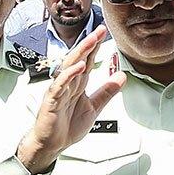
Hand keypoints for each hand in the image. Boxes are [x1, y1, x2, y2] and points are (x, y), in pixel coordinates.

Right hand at [16, 26, 124, 173]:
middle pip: (78, 59)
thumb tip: (121, 77)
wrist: (52, 144)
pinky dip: (69, 75)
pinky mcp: (52, 101)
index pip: (87, 60)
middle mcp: (68, 84)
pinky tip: (78, 67)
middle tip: (99, 30)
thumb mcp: (94, 107)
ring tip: (91, 41)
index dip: (95, 47)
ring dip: (80, 53)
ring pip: (69, 67)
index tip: (103, 32)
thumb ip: (106, 92)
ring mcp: (59, 91)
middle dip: (89, 43)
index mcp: (77, 84)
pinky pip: (60, 85)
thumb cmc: (66, 126)